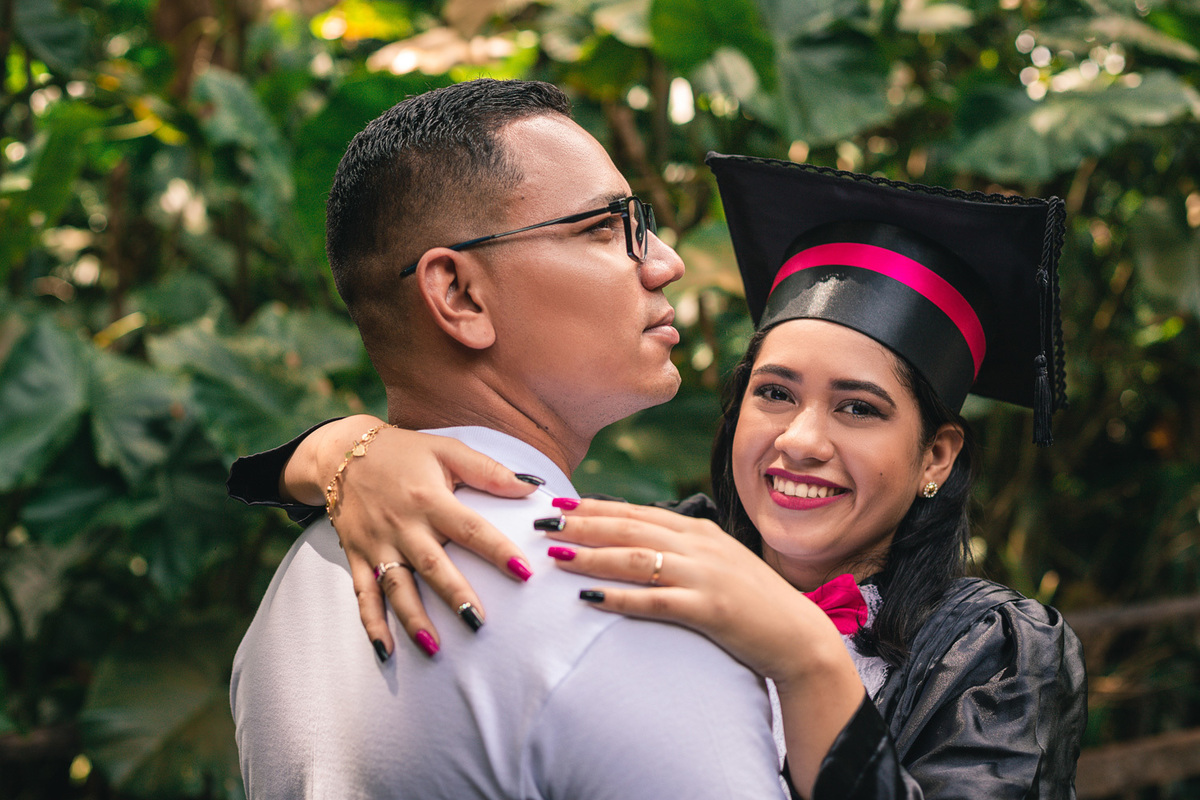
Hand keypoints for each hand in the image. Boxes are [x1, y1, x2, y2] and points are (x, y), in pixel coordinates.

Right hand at [287, 416, 539, 657]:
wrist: (341, 452)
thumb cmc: (404, 452)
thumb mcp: (447, 450)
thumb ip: (489, 471)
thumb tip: (532, 487)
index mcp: (429, 498)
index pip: (470, 528)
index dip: (497, 550)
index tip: (524, 572)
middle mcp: (403, 525)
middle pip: (432, 565)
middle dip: (455, 595)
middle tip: (478, 622)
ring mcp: (377, 543)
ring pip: (396, 586)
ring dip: (413, 618)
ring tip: (435, 647)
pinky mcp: (356, 555)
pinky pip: (363, 594)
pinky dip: (372, 623)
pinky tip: (386, 650)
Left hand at [547, 498, 866, 795]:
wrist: (797, 636)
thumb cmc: (752, 602)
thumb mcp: (717, 562)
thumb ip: (682, 549)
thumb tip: (636, 542)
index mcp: (700, 530)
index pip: (637, 512)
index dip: (596, 507)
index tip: (561, 504)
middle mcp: (699, 546)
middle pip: (629, 528)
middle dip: (582, 524)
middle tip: (544, 525)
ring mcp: (704, 576)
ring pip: (635, 559)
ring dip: (591, 556)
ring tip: (556, 556)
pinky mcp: (709, 609)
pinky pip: (653, 600)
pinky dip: (618, 597)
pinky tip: (588, 599)